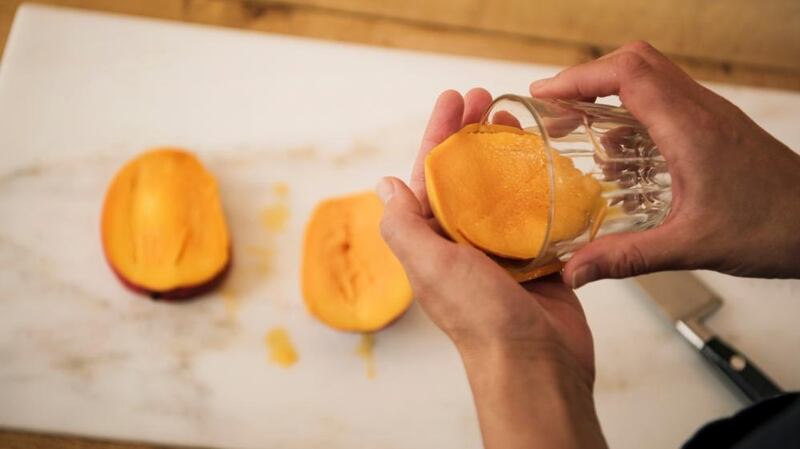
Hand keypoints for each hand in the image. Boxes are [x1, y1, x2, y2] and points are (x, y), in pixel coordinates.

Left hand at [378, 89, 605, 448]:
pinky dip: (539, 188)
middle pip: (467, 176)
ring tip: (518, 120)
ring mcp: (500, 250)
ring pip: (502, 191)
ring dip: (507, 155)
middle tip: (488, 99)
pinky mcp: (535, 260)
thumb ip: (405, 225)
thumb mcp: (431, 266)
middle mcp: (463, 243)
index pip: (431, 176)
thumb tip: (386, 184)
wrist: (537, 365)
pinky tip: (549, 162)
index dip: (439, 135)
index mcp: (433, 242)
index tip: (452, 100)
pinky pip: (535, 215)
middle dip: (473, 135)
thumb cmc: (481, 320)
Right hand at [530, 41, 799, 286]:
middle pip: (634, 62)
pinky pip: (664, 99)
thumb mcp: (689, 246)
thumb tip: (575, 271)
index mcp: (689, 127)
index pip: (626, 73)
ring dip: (608, 91)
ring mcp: (708, 114)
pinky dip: (631, 111)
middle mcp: (698, 110)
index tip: (544, 96)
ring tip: (577, 127)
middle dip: (587, 78)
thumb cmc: (773, 226)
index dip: (578, 77)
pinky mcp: (713, 127)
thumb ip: (626, 258)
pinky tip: (620, 153)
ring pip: (649, 76)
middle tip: (556, 108)